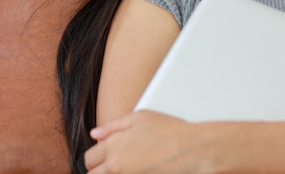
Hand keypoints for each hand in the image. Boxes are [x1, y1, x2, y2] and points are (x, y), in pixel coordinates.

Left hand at [84, 110, 234, 173]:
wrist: (195, 150)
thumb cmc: (171, 132)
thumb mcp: (141, 117)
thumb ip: (113, 126)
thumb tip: (95, 134)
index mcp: (113, 146)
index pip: (90, 159)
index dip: (97, 159)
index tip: (105, 160)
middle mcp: (116, 166)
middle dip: (100, 171)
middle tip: (117, 166)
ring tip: (129, 168)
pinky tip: (138, 172)